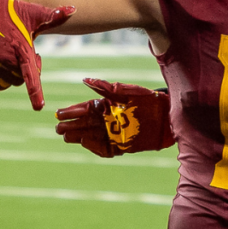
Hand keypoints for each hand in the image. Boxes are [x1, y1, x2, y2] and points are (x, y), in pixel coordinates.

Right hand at [0, 0, 74, 109]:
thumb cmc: (13, 11)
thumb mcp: (34, 13)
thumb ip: (54, 15)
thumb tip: (74, 9)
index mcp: (21, 47)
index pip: (30, 73)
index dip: (35, 91)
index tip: (39, 107)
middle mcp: (6, 58)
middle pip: (25, 79)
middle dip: (32, 70)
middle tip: (31, 53)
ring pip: (13, 82)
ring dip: (18, 75)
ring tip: (18, 57)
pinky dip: (5, 80)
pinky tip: (7, 66)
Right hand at [55, 78, 173, 157]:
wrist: (169, 115)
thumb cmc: (148, 99)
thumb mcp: (127, 91)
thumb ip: (106, 88)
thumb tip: (85, 80)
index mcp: (108, 106)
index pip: (86, 109)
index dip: (72, 111)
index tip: (59, 113)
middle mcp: (109, 120)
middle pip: (85, 124)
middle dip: (71, 125)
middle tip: (59, 128)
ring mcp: (115, 133)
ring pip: (92, 136)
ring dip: (79, 136)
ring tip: (66, 136)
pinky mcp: (123, 145)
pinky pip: (105, 148)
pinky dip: (95, 147)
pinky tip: (85, 143)